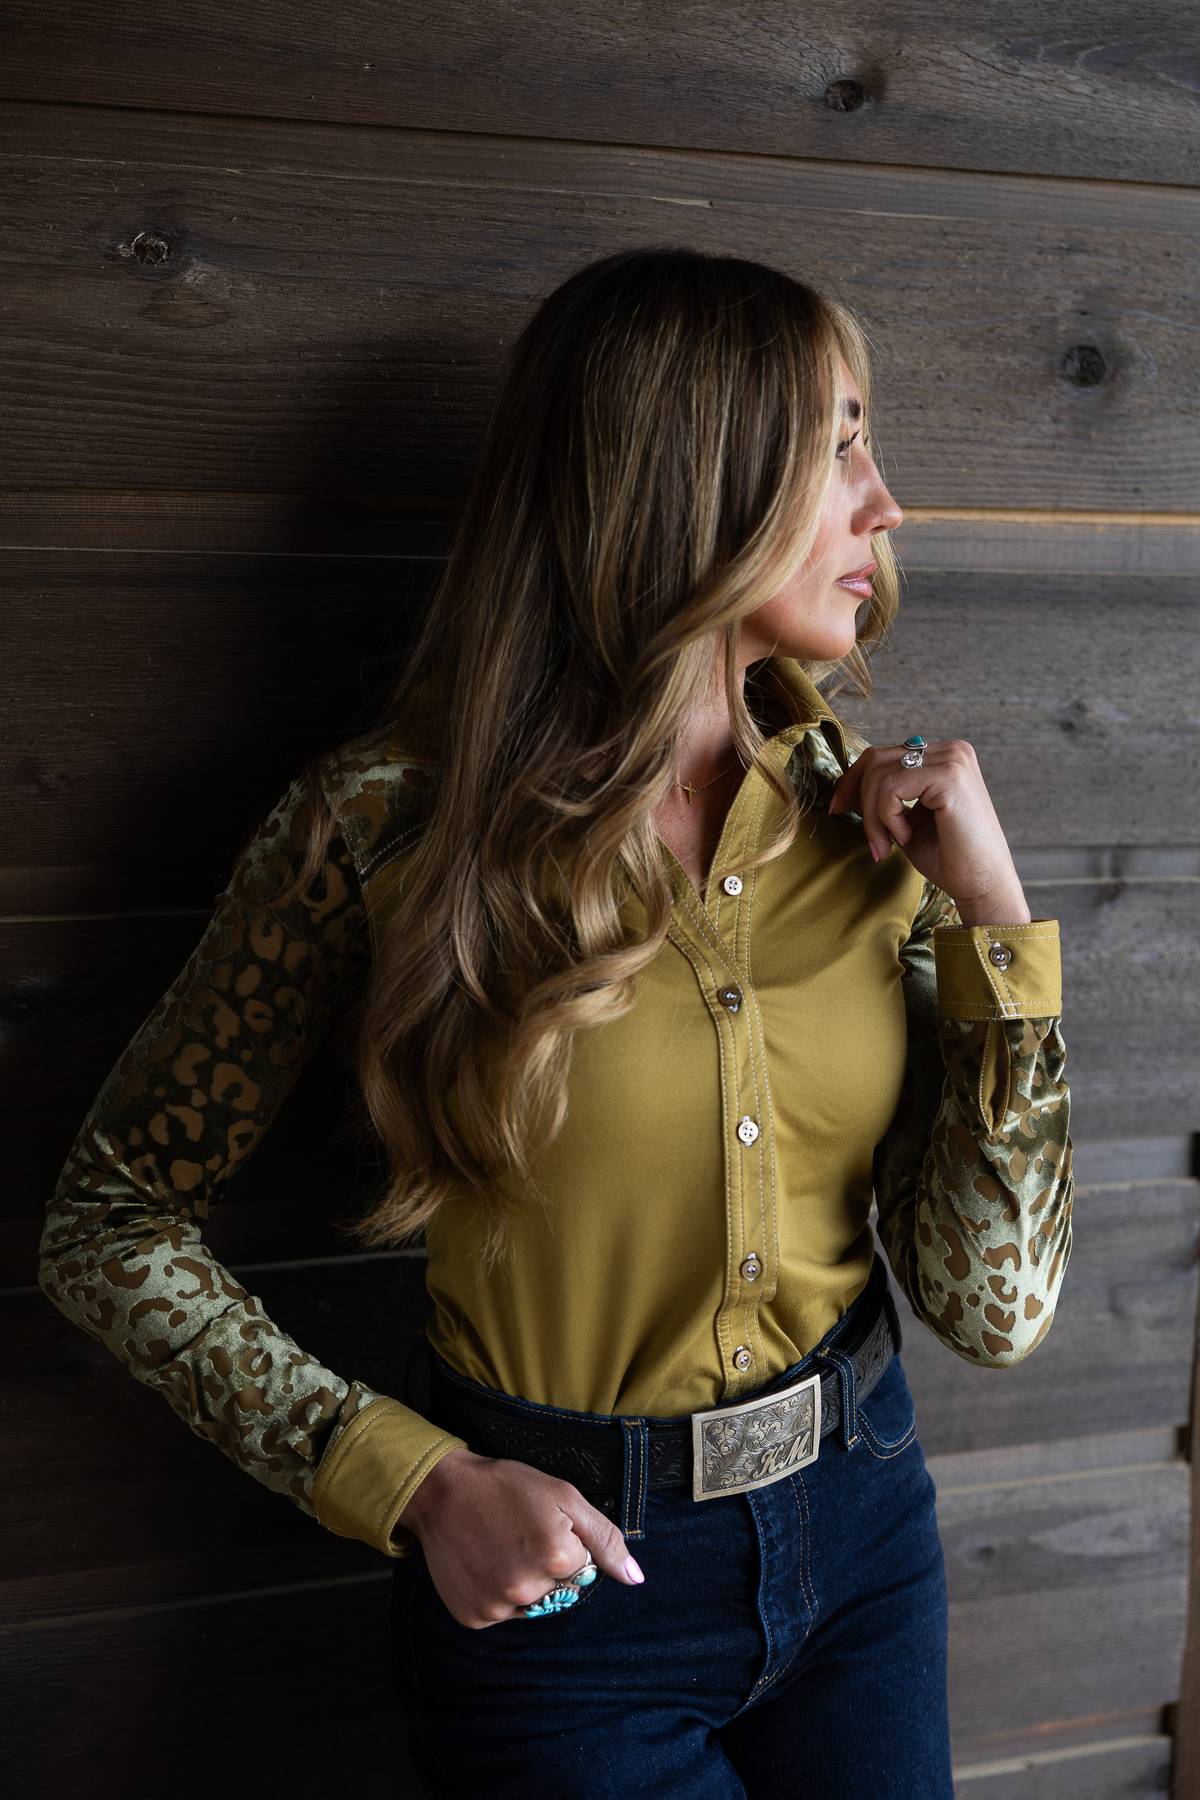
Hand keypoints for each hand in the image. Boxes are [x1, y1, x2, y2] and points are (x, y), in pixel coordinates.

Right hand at [396, 1447, 645, 1628]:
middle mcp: (528, 1589)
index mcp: (557, 1557)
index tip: (540, 1524)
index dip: (566, 1544)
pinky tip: (485, 1565)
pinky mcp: (473, 1617)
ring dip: (523, 1583)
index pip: (583, 1568)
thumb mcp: (564, 1496)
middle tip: (519, 1534)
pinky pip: (501, 1614)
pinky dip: (496, 1595)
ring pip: (531, 1604)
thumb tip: (636, 1579)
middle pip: (559, 1590)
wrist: (441, 1491)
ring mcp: (498, 1607)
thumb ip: (605, 1538)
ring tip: (500, 1548)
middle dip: (546, 1566)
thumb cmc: (507, 1486)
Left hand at [827, 738, 1030, 921]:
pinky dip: (887, 818)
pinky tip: (905, 838)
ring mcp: (952, 760)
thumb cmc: (949, 858)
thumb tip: (846, 787)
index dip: (853, 780)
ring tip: (887, 845)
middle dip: (859, 799)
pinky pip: (891, 788)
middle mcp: (951, 751)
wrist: (983, 885)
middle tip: (870, 839)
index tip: (837, 808)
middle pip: (876, 759)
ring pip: (880, 775)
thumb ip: (886, 797)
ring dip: (874, 817)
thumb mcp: (907, 819)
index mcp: (943, 757)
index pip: (883, 755)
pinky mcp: (949, 776)